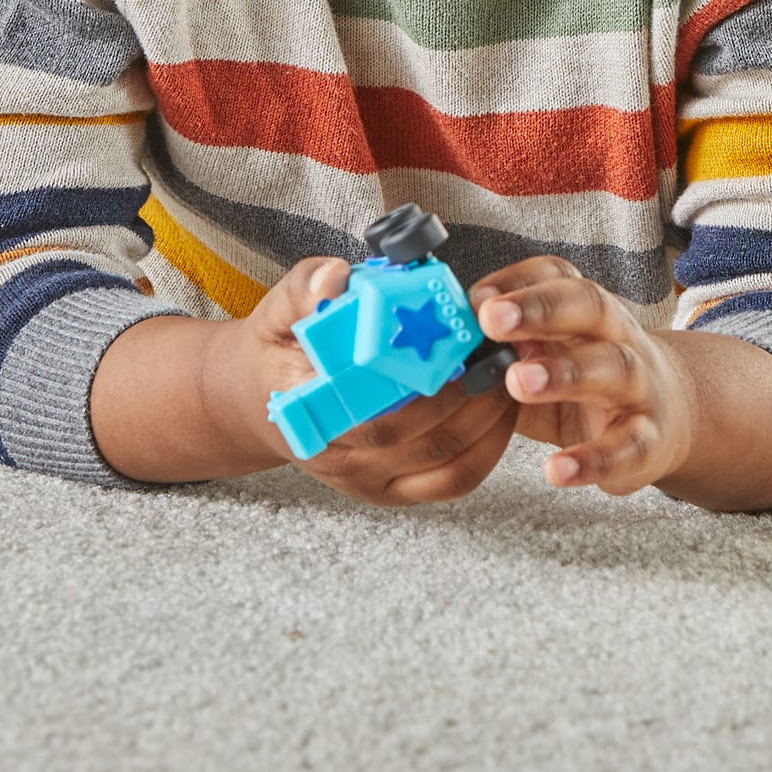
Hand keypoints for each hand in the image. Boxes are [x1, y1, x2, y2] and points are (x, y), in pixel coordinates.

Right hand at [210, 256, 519, 506]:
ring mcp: (366, 480)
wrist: (261, 397)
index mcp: (309, 409)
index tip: (461, 343)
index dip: (424, 380)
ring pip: (442, 463)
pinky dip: (487, 450)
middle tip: (501, 353)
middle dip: (470, 395)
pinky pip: (450, 481)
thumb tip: (334, 281)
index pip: (373, 406)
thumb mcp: (280, 307)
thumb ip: (305, 288)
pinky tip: (504, 413)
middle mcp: (338, 456)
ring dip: (487, 420)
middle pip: (417, 436)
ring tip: (510, 374)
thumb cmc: (282, 346)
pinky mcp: (391, 490)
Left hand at [473, 258, 697, 494]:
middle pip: (590, 306)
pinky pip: (628, 447)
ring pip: (613, 368)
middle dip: (542, 309)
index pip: (557, 276)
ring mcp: (638, 385)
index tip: (476, 300)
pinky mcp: (648, 440)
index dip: (518, 282)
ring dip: (567, 373)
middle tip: (492, 321)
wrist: (668, 415)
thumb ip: (500, 350)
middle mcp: (616, 336)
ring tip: (519, 381)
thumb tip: (439, 344)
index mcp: (584, 310)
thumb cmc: (586, 382)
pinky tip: (557, 469)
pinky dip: (595, 459)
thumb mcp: (544, 355)